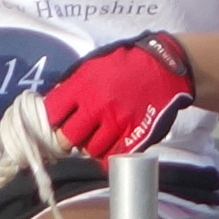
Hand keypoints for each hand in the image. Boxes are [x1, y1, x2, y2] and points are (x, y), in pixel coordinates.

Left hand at [41, 31, 197, 159]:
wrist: (167, 66)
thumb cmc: (127, 63)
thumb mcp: (94, 64)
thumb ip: (72, 84)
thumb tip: (52, 103)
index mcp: (83, 86)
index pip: (52, 113)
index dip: (51, 119)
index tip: (56, 121)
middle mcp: (97, 106)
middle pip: (66, 138)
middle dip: (66, 138)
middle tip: (72, 135)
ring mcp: (117, 122)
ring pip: (89, 150)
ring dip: (89, 146)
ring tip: (95, 138)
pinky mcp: (136, 133)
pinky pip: (113, 155)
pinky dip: (109, 154)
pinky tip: (109, 146)